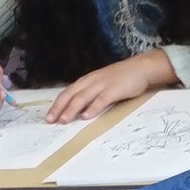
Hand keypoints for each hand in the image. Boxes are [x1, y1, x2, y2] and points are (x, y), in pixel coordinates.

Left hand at [47, 48, 177, 122]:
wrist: (140, 68)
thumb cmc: (121, 78)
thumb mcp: (101, 83)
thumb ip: (91, 94)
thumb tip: (78, 110)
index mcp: (87, 80)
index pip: (68, 92)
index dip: (57, 104)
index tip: (48, 117)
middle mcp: (91, 81)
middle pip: (71, 94)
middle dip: (59, 107)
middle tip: (50, 120)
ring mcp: (103, 85)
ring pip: (82, 97)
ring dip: (72, 109)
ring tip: (63, 120)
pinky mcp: (114, 90)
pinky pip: (101, 99)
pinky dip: (92, 108)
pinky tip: (85, 116)